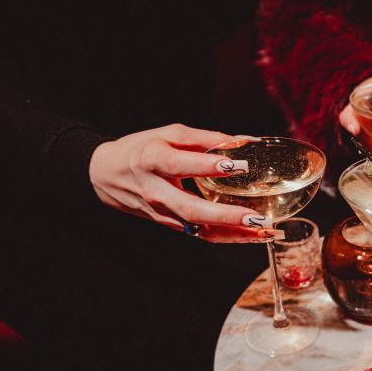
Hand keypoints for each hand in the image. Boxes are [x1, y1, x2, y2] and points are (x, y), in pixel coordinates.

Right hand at [88, 124, 280, 242]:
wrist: (108, 175)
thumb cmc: (142, 148)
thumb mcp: (170, 134)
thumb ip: (207, 139)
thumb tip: (244, 141)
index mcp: (153, 160)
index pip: (183, 165)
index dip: (211, 165)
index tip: (240, 164)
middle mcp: (157, 191)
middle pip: (191, 208)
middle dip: (225, 215)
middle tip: (256, 217)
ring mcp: (163, 212)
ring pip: (199, 228)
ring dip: (233, 233)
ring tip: (263, 232)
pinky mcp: (170, 225)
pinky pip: (201, 234)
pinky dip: (228, 236)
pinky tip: (251, 235)